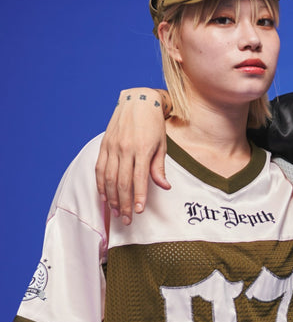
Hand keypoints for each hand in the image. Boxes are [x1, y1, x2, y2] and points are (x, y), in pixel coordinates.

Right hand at [96, 88, 169, 224]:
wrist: (138, 101)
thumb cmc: (154, 126)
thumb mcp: (162, 145)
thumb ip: (159, 168)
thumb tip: (165, 187)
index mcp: (141, 149)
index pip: (138, 179)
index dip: (138, 197)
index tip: (138, 212)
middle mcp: (124, 149)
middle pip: (122, 182)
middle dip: (123, 203)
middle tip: (126, 219)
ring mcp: (112, 147)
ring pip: (108, 178)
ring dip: (111, 198)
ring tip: (115, 212)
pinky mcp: (104, 145)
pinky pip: (99, 168)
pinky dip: (100, 184)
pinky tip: (104, 197)